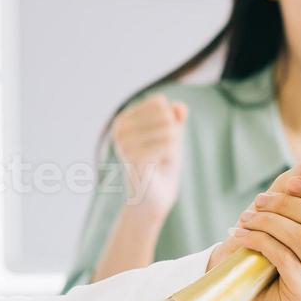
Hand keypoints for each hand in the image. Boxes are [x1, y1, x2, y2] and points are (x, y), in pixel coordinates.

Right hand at [112, 95, 186, 217]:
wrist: (154, 198)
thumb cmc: (162, 164)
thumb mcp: (173, 134)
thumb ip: (176, 117)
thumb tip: (180, 107)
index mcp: (124, 118)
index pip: (160, 103)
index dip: (170, 121)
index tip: (160, 140)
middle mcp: (119, 127)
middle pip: (165, 115)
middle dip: (173, 134)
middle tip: (161, 153)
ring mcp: (123, 142)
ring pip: (169, 129)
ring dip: (173, 146)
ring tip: (159, 159)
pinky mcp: (131, 156)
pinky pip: (167, 144)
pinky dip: (170, 155)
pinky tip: (157, 165)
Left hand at [208, 155, 300, 300]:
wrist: (248, 279)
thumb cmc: (278, 234)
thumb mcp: (294, 197)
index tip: (290, 183)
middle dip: (287, 204)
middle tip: (260, 201)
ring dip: (269, 222)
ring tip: (248, 217)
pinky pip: (285, 259)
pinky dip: (259, 241)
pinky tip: (243, 235)